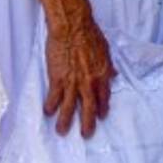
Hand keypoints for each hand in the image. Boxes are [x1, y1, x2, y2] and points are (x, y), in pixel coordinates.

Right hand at [43, 16, 115, 137]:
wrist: (72, 27)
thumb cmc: (90, 34)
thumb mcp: (106, 50)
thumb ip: (109, 66)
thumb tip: (115, 75)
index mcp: (102, 75)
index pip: (104, 97)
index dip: (102, 108)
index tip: (100, 116)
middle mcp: (89, 82)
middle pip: (89, 107)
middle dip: (87, 123)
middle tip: (86, 135)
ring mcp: (72, 82)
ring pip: (69, 107)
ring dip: (66, 121)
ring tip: (62, 132)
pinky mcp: (57, 78)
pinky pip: (54, 96)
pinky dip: (51, 106)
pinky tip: (47, 112)